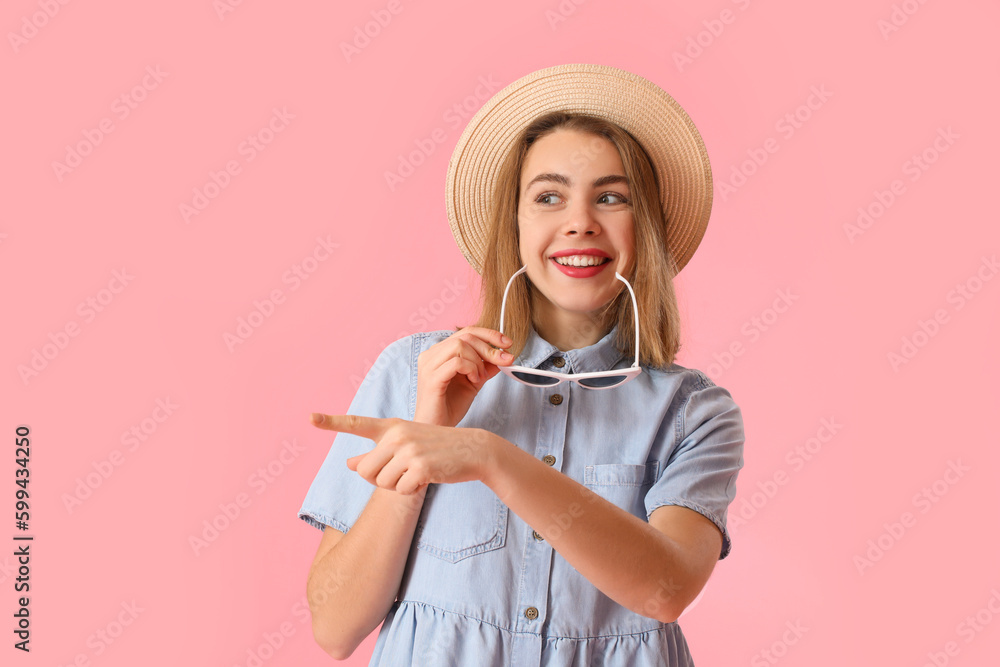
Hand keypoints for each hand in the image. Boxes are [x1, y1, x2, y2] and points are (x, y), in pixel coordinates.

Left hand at [310, 413, 496, 494]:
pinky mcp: (420, 466)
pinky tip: (428, 477)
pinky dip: (412, 491)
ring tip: (417, 472)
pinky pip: (401, 490)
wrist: (473, 449)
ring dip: (398, 486)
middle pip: (366, 471)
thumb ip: (377, 455)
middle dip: (379, 479)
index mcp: (392, 426)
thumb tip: (349, 464)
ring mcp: (409, 449)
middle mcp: (397, 434)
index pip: (357, 423)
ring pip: (382, 483)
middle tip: (401, 473)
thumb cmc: (437, 448)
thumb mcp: (406, 446)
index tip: (310, 417)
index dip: (331, 421)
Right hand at [415, 327, 514, 426]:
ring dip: (478, 361)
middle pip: (465, 336)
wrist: (438, 429)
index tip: (507, 344)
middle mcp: (430, 355)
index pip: (465, 332)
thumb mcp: (473, 382)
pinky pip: (456, 362)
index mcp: (439, 353)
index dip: (488, 334)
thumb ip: (484, 367)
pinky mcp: (431, 379)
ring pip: (460, 346)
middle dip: (489, 348)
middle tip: (504, 360)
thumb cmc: (450, 407)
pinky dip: (471, 369)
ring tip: (479, 378)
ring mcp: (429, 366)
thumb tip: (502, 355)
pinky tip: (473, 381)